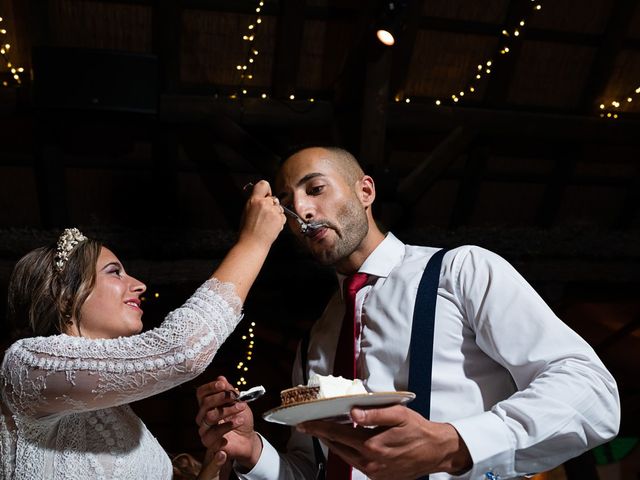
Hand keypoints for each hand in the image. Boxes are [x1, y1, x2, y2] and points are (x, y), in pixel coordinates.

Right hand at [196, 376, 262, 470]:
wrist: (248, 439)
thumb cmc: (241, 419)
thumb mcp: (238, 402)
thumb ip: (228, 391)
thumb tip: (220, 378)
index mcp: (207, 405)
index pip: (201, 393)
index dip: (210, 387)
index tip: (223, 384)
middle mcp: (203, 417)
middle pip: (205, 403)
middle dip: (222, 397)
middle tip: (236, 396)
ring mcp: (204, 430)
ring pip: (210, 416)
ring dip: (228, 410)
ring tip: (242, 408)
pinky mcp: (209, 443)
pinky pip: (214, 433)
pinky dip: (228, 426)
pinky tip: (238, 422)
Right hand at [239, 180, 285, 247]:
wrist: (253, 243)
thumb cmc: (247, 230)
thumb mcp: (246, 211)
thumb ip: (255, 202)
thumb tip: (261, 197)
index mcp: (254, 200)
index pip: (264, 184)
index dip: (267, 190)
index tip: (266, 195)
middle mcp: (264, 204)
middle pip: (273, 198)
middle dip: (271, 205)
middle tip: (265, 214)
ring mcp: (273, 211)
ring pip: (279, 207)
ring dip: (276, 213)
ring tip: (267, 222)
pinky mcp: (280, 219)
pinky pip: (283, 216)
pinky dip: (279, 221)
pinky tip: (271, 226)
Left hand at [297, 404, 471, 479]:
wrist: (436, 451)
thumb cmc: (418, 430)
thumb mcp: (398, 414)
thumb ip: (374, 413)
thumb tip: (352, 412)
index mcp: (372, 445)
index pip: (337, 434)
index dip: (319, 427)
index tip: (305, 423)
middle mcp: (370, 461)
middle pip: (337, 447)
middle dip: (322, 435)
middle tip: (309, 425)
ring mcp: (374, 471)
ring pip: (345, 456)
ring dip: (334, 443)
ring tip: (326, 431)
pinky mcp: (379, 476)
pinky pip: (357, 462)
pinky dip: (348, 451)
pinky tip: (348, 441)